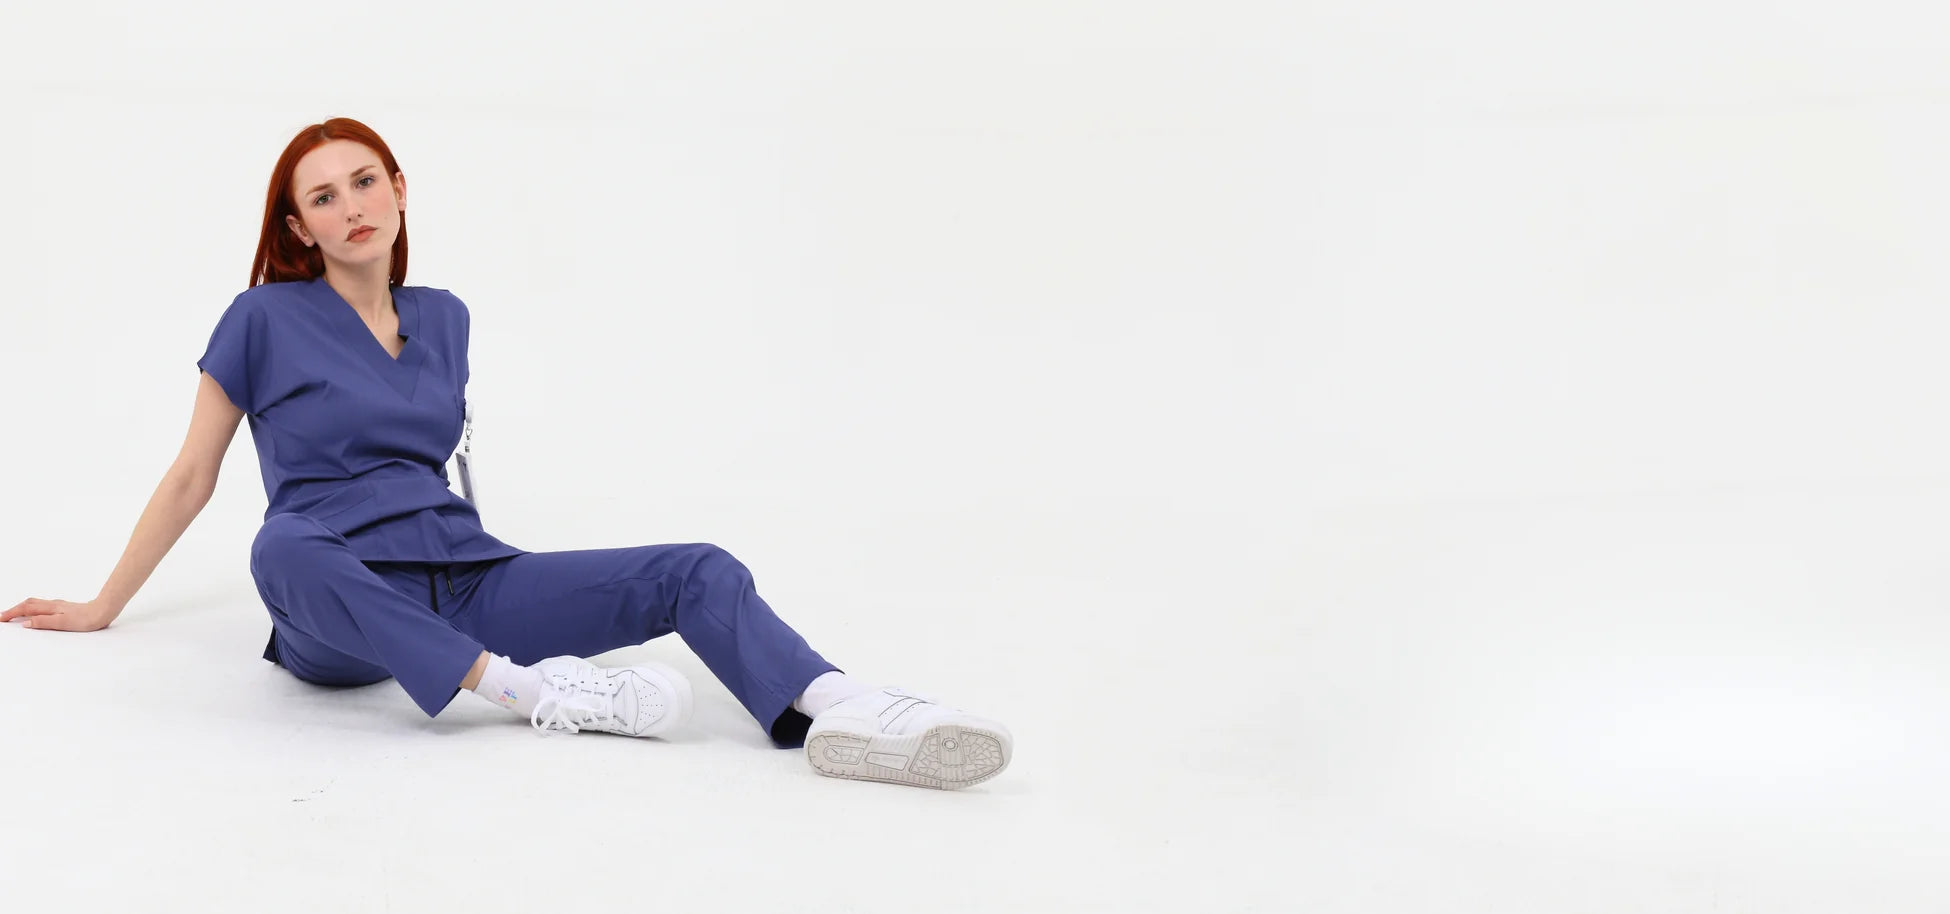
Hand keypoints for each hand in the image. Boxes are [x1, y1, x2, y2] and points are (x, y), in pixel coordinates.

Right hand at [2, 598, 117, 631]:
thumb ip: (44, 622)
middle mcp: (53, 604)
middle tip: (3, 617)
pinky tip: (36, 611)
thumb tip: (25, 623)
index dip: (12, 613)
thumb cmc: (86, 619)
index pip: (26, 609)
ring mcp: (59, 605)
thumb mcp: (63, 623)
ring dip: (22, 607)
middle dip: (14, 609)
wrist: (104, 611)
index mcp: (50, 608)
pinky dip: (33, 607)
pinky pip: (43, 605)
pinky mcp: (65, 607)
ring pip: (36, 603)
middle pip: (28, 604)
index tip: (1, 619)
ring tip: (14, 613)